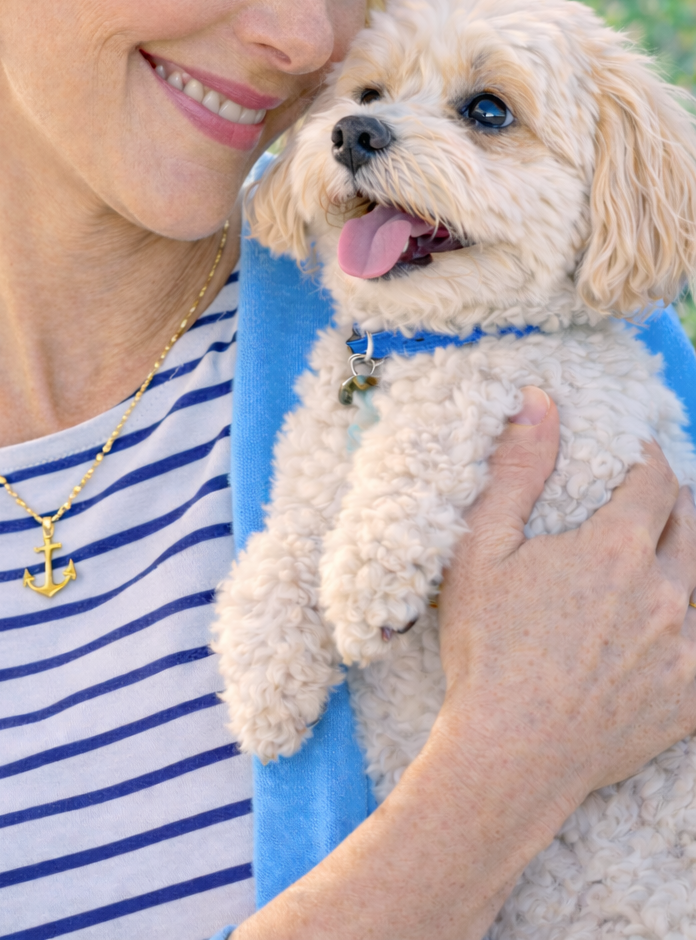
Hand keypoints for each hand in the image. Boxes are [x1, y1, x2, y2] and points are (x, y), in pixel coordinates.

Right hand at [436, 386, 695, 835]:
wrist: (510, 757)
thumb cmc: (486, 651)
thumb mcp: (481, 551)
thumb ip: (517, 469)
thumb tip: (539, 399)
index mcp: (616, 550)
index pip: (657, 481)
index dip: (647, 461)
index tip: (634, 458)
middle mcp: (665, 594)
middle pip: (694, 526)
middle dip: (676, 504)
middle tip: (652, 502)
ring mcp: (686, 650)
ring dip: (690, 560)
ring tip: (666, 557)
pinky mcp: (692, 698)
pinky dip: (694, 623)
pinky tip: (670, 622)